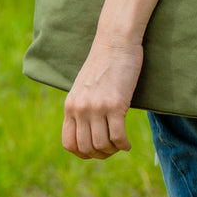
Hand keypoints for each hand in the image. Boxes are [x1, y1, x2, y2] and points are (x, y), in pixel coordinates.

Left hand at [62, 35, 143, 159]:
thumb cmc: (104, 62)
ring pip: (102, 145)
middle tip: (112, 149)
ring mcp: (97, 107)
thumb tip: (89, 130)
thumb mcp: (84, 86)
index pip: (69, 143)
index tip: (95, 151)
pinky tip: (128, 143)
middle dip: (100, 155)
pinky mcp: (115, 104)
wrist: (116, 41)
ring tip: (120, 145)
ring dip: (113, 150)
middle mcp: (81, 108)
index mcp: (70, 105)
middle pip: (86, 148)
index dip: (82, 154)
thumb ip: (82, 106)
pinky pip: (117, 137)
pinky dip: (124, 145)